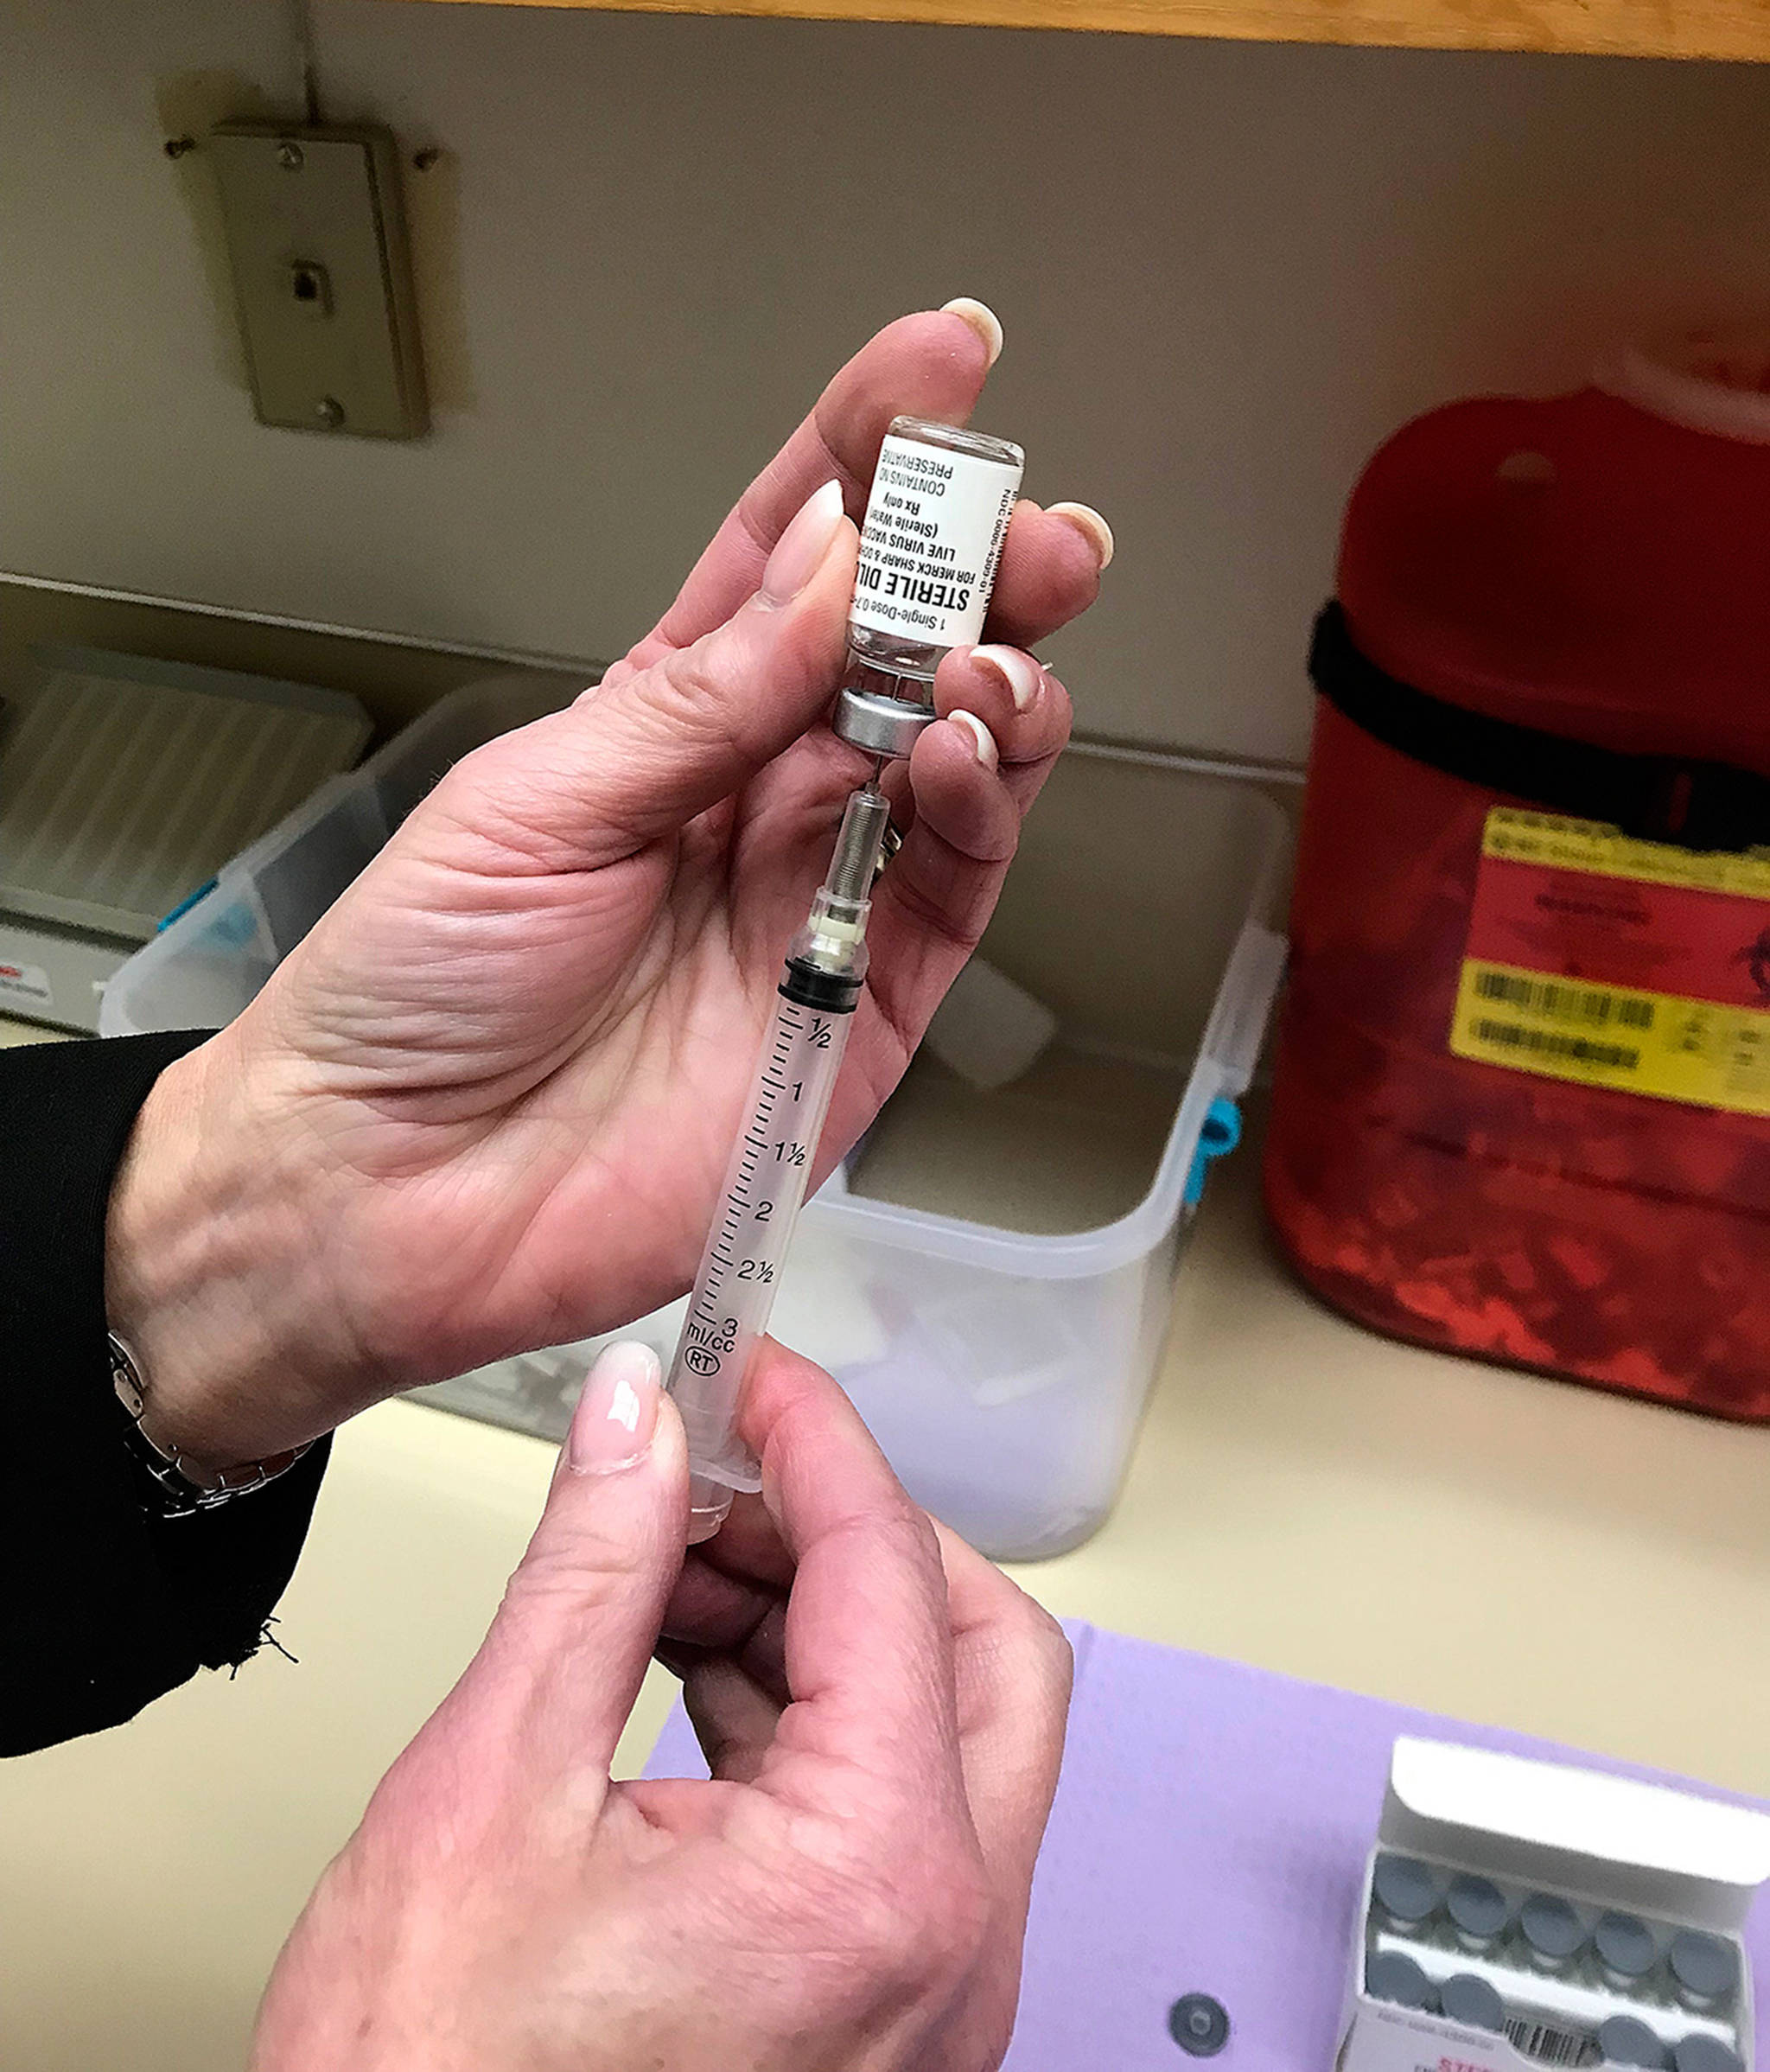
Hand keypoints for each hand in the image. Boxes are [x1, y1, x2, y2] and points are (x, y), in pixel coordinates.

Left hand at [106, 305, 1107, 1467]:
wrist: (383, 1193)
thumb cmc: (413, 986)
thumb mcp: (539, 803)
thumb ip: (706, 701)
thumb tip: (841, 570)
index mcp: (666, 724)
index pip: (789, 564)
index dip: (868, 460)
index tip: (945, 363)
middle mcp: (759, 802)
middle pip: (904, 661)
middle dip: (980, 577)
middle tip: (1034, 529)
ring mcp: (820, 906)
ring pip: (961, 770)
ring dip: (1001, 693)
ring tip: (993, 658)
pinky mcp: (863, 1018)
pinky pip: (956, 897)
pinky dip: (985, 818)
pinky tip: (975, 754)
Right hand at [251, 1341, 1071, 2071]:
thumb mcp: (488, 1792)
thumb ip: (589, 1574)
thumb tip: (633, 1425)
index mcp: (878, 1881)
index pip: (890, 1576)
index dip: (815, 1443)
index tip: (752, 1374)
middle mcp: (952, 1949)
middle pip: (983, 1652)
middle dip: (856, 1537)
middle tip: (726, 1475)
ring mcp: (931, 1997)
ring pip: (946, 1732)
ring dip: (823, 1625)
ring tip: (674, 1572)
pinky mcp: (885, 2017)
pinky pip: (893, 1818)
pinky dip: (808, 1721)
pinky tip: (690, 1670)